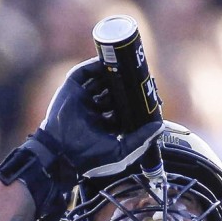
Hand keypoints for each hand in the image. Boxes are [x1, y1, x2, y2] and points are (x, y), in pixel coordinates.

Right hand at [38, 58, 162, 177]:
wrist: (62, 153)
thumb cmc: (89, 159)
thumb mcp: (121, 152)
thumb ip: (141, 140)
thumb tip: (159, 126)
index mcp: (104, 127)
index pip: (122, 109)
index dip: (134, 102)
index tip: (148, 94)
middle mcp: (93, 112)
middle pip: (112, 93)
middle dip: (125, 86)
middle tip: (140, 78)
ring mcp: (82, 100)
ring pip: (100, 81)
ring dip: (112, 74)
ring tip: (126, 68)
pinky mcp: (71, 90)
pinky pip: (84, 73)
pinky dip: (95, 65)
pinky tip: (108, 61)